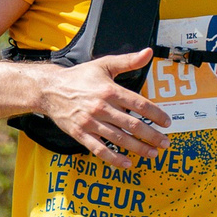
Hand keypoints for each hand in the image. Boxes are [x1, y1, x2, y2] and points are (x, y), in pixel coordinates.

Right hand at [38, 49, 167, 161]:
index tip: (167, 122)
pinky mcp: (81, 134)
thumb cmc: (79, 77)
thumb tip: (148, 53)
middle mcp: (101, 108)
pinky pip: (100, 149)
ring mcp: (91, 123)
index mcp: (109, 91)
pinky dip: (114, 158)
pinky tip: (127, 163)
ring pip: (119, 139)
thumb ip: (128, 61)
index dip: (155, 114)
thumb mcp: (104, 65)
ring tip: (152, 153)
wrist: (50, 90)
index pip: (139, 104)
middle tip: (165, 143)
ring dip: (138, 148)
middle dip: (151, 136)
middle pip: (132, 125)